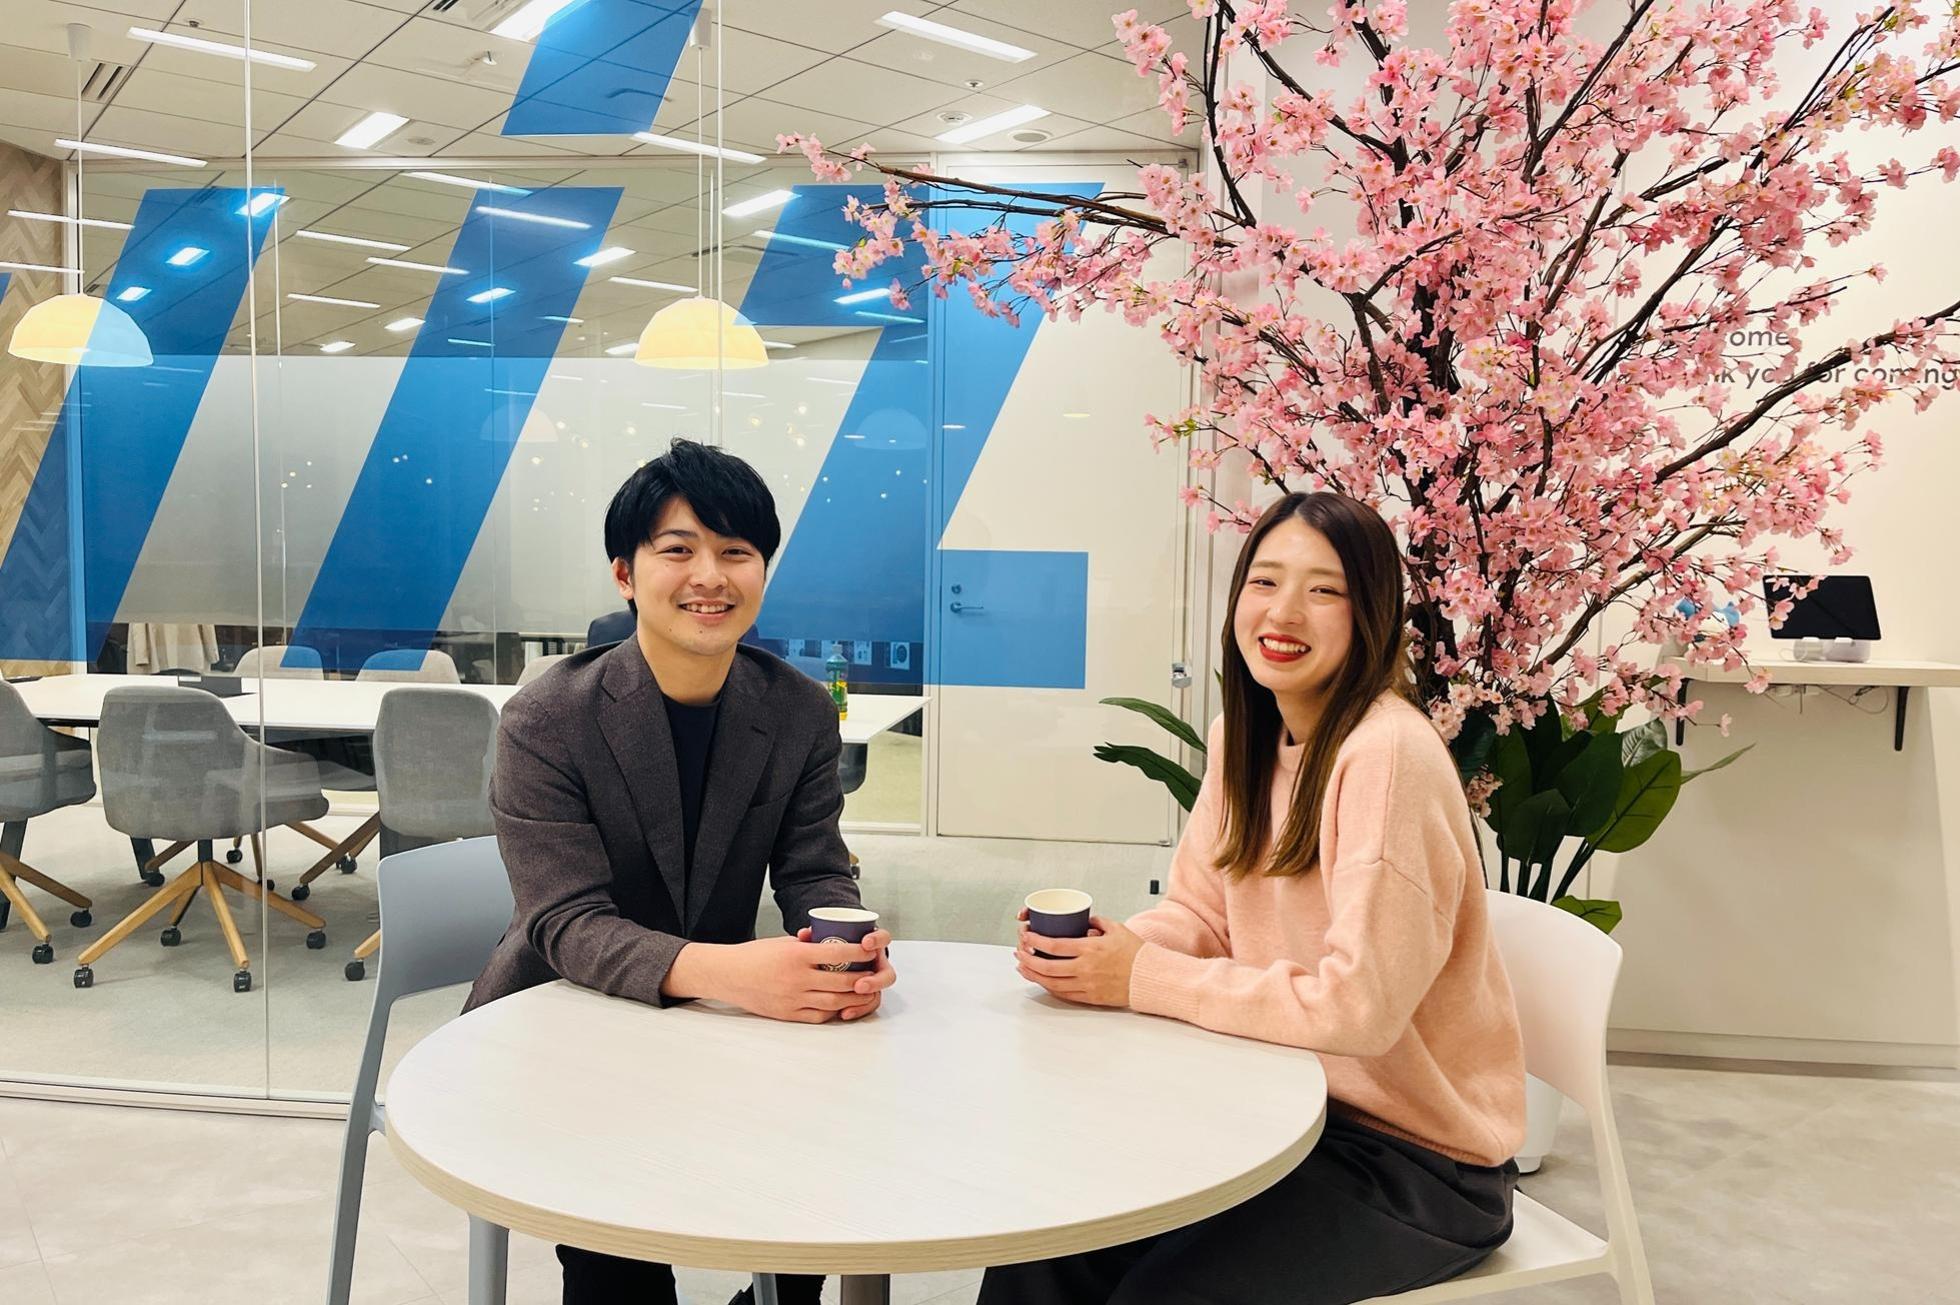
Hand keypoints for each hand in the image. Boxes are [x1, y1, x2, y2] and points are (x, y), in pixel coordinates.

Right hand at [675, 930, 894, 1022]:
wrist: (728, 975)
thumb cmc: (754, 955)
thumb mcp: (782, 942)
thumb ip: (807, 942)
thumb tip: (829, 937)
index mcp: (797, 956)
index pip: (838, 954)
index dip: (859, 953)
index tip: (870, 950)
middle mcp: (797, 978)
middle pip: (842, 982)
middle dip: (863, 979)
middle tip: (874, 974)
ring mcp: (793, 999)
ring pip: (834, 1002)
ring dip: (854, 998)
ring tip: (864, 992)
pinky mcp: (788, 1014)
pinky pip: (818, 1016)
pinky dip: (834, 1011)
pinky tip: (841, 1005)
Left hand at [1014, 914, 1142, 1007]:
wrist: (1149, 977)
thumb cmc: (1135, 953)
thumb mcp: (1116, 928)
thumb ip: (1096, 922)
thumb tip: (1083, 920)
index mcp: (1090, 949)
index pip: (1055, 945)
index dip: (1035, 941)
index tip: (1026, 936)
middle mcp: (1086, 968)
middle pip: (1047, 966)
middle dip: (1028, 959)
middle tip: (1018, 953)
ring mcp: (1087, 985)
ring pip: (1052, 983)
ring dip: (1034, 975)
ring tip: (1023, 968)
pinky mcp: (1090, 998)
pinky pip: (1064, 994)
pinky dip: (1049, 987)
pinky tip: (1042, 981)